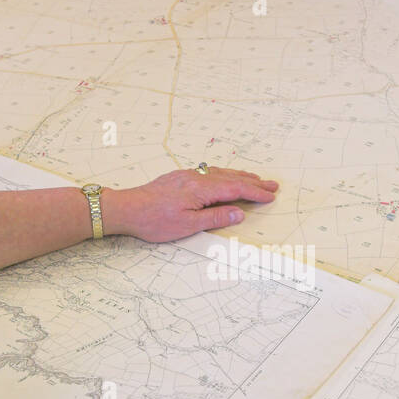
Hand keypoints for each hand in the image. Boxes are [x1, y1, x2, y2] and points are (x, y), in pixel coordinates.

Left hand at [103, 167, 278, 242]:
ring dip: (240, 177)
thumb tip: (239, 213)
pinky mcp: (180, 177)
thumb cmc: (153, 220)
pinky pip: (210, 172)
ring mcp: (188, 175)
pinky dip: (225, 175)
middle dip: (253, 182)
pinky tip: (226, 178)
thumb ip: (215, 218)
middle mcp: (196, 177)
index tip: (270, 196)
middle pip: (231, 178)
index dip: (255, 193)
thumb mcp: (187, 225)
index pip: (235, 189)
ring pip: (221, 173)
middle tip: (272, 185)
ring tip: (255, 180)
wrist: (127, 208)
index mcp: (201, 189)